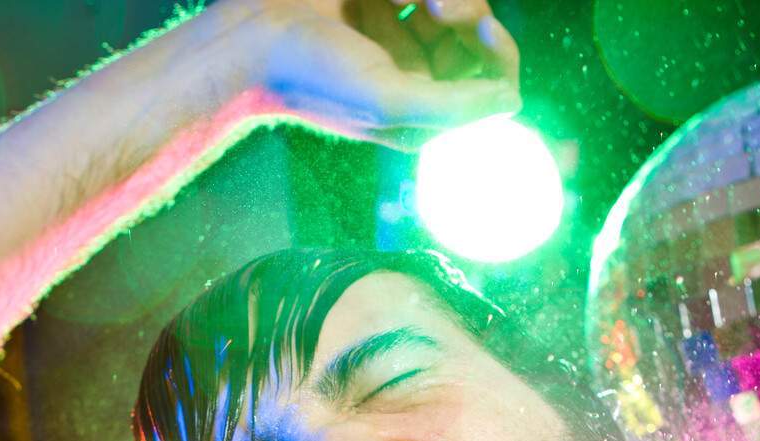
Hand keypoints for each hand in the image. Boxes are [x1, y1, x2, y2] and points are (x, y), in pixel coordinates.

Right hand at [228, 0, 520, 148]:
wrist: (248, 37)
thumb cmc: (311, 77)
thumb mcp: (388, 101)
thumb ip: (455, 107)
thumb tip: (512, 102)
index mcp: (421, 110)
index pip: (492, 84)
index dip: (501, 56)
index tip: (484, 30)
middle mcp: (416, 72)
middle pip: (478, 36)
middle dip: (469, 14)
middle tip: (438, 6)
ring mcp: (398, 33)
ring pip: (455, 2)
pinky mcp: (380, 0)